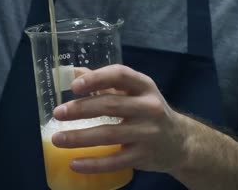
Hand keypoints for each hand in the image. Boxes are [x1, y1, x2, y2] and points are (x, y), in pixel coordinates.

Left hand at [52, 64, 188, 173]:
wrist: (180, 142)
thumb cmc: (148, 112)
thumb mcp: (135, 93)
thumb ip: (106, 83)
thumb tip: (72, 72)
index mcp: (144, 86)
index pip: (120, 75)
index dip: (96, 78)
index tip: (73, 86)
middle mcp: (149, 107)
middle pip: (110, 105)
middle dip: (81, 109)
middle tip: (58, 114)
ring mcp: (148, 133)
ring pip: (109, 134)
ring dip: (79, 137)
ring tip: (57, 139)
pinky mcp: (144, 156)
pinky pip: (115, 161)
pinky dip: (93, 163)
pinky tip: (74, 163)